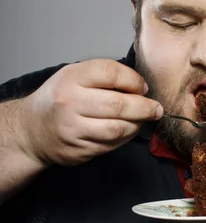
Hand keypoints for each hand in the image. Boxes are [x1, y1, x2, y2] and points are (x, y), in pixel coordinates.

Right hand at [21, 59, 162, 165]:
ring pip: (118, 128)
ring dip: (137, 125)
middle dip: (145, 107)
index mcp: (71, 78)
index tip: (143, 87)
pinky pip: (111, 145)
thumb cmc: (58, 100)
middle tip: (156, 109)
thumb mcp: (73, 77)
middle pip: (119, 104)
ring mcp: (73, 129)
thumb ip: (103, 77)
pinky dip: (125, 138)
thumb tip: (140, 87)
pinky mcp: (78, 149)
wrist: (31, 130)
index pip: (111, 73)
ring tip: (143, 120)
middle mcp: (70, 102)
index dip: (133, 80)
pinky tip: (128, 131)